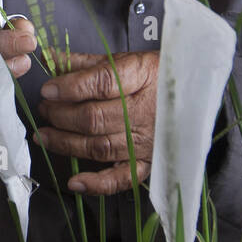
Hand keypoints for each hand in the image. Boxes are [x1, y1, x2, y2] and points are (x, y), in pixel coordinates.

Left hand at [35, 50, 157, 195]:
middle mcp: (145, 111)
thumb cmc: (157, 75)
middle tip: (44, 109)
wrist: (197, 95)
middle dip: (61, 115)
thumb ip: (85, 62)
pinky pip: (122, 178)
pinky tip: (74, 181)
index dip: (70, 87)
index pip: (102, 82)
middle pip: (95, 117)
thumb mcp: (126, 59)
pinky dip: (97, 184)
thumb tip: (49, 57)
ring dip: (66, 143)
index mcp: (142, 76)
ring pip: (99, 146)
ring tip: (44, 135)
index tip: (48, 89)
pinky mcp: (149, 163)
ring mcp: (147, 141)